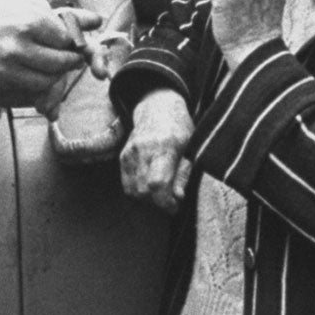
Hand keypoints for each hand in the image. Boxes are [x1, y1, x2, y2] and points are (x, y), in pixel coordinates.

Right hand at [0, 0, 99, 107]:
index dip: (70, 42)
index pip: (70, 43)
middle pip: (61, 67)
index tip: (65, 40)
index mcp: (29, 22)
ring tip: (33, 61)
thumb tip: (96, 19)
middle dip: (64, 61)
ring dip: (47, 76)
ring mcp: (3, 74)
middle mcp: (18, 50)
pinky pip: (23, 98)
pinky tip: (18, 74)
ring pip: (45, 85)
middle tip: (55, 53)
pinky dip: (28, 89)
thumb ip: (60, 15)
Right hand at [119, 88, 193, 214]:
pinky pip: (127, 185)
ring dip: (148, 198)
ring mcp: (130, 153)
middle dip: (158, 202)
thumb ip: (184, 173)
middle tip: (171, 199)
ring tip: (161, 191)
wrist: (158, 108)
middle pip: (144, 191)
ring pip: (134, 191)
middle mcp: (143, 149)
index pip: (157, 183)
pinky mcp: (123, 157)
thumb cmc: (180, 128)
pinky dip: (139, 191)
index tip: (175, 206)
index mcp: (164, 146)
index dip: (165, 201)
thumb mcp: (191, 148)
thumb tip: (178, 197)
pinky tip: (150, 184)